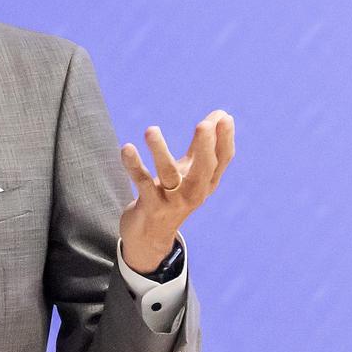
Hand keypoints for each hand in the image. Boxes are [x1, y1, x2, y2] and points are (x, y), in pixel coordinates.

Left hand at [118, 110, 234, 272]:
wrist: (150, 236)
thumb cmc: (173, 196)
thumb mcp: (190, 172)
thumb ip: (202, 145)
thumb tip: (220, 114)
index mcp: (206, 183)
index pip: (222, 160)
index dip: (224, 140)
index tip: (224, 117)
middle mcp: (193, 193)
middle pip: (203, 170)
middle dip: (204, 147)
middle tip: (203, 124)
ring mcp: (172, 201)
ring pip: (168, 173)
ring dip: (159, 151)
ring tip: (151, 130)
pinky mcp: (150, 206)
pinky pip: (142, 183)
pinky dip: (134, 165)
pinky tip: (127, 148)